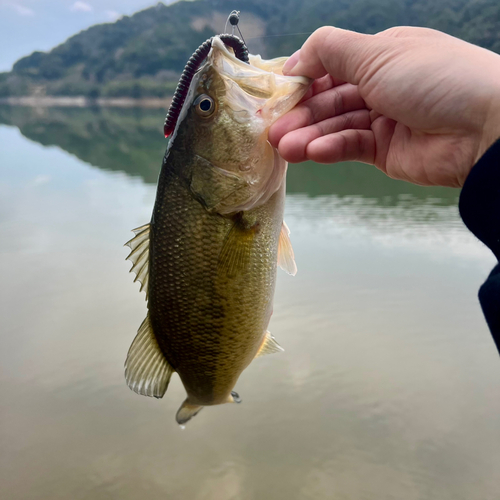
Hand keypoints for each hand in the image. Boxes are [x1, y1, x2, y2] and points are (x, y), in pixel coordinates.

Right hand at [269, 27, 499, 186]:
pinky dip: (332, 149)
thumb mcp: (377, 53)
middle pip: (330, 99)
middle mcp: (381, 86)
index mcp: (382, 55)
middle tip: (273, 130)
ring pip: (336, 126)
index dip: (303, 79)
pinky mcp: (386, 152)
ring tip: (285, 147)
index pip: (331, 66)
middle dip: (301, 114)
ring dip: (309, 136)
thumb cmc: (432, 77)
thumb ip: (330, 51)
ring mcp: (383, 121)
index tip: (278, 94)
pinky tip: (314, 153)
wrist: (483, 127)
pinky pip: (352, 147)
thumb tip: (294, 59)